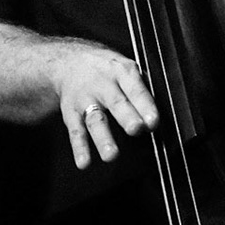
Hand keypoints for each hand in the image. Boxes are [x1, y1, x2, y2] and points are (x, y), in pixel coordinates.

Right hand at [49, 39, 159, 168]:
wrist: (69, 62)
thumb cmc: (106, 70)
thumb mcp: (125, 69)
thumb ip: (141, 90)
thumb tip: (156, 117)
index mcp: (121, 72)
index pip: (135, 89)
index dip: (145, 105)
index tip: (153, 122)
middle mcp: (103, 85)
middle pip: (116, 102)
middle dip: (127, 117)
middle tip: (136, 129)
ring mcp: (85, 99)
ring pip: (95, 120)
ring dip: (103, 138)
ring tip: (111, 155)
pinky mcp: (71, 113)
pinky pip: (76, 132)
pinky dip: (80, 148)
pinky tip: (84, 162)